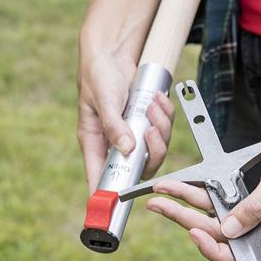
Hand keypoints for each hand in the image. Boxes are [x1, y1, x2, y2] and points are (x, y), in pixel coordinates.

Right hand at [77, 52, 173, 190]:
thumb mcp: (103, 99)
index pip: (100, 177)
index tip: (116, 205)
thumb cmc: (97, 77)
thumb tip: (126, 149)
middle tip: (150, 130)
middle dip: (152, 150)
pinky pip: (163, 130)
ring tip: (152, 104)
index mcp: (95, 144)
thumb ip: (114, 125)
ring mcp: (132, 136)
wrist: (111, 55)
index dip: (108, 195)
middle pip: (140, 167)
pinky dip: (164, 115)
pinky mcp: (146, 124)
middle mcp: (115, 145)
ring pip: (155, 149)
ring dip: (160, 128)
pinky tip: (158, 99)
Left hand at [146, 134, 260, 260]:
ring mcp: (257, 219)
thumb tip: (229, 230)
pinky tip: (182, 189)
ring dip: (188, 206)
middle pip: (219, 235)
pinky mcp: (251, 206)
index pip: (239, 253)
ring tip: (162, 196)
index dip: (213, 248)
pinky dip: (201, 197)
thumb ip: (254, 207)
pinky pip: (223, 206)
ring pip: (216, 219)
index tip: (192, 232)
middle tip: (161, 206)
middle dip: (187, 220)